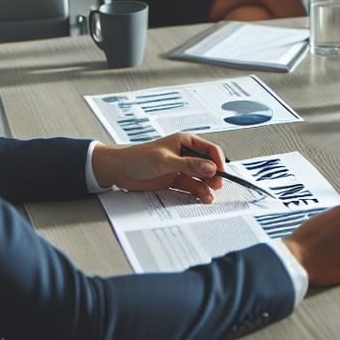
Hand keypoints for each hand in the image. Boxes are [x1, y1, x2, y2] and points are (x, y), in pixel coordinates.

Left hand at [90, 133, 224, 203]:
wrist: (119, 170)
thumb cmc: (138, 157)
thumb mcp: (165, 160)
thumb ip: (189, 164)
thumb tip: (210, 167)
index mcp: (185, 142)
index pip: (209, 149)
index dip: (217, 160)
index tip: (221, 172)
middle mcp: (185, 154)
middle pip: (206, 164)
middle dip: (214, 175)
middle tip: (217, 186)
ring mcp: (180, 168)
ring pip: (199, 177)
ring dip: (206, 186)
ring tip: (210, 196)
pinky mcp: (174, 180)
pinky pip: (190, 186)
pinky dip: (197, 192)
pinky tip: (201, 197)